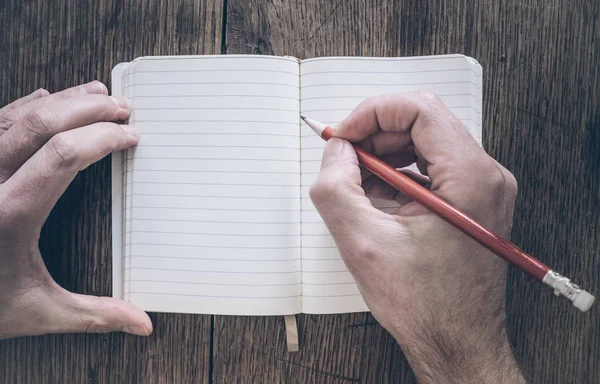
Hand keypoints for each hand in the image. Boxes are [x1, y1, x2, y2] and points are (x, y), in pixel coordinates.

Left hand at [0, 82, 151, 339]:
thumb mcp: (38, 311)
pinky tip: (45, 97)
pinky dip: (24, 103)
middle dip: (88, 109)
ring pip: (15, 115)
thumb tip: (143, 323)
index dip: (103, 137)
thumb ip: (94, 314)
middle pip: (41, 124)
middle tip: (122, 107)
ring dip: (60, 100)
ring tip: (95, 93)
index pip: (63, 156)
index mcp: (8, 216)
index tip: (130, 136)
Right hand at [310, 91, 523, 382]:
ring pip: (424, 142)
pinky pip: (430, 167)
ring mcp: (481, 188)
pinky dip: (397, 173)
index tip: (342, 135)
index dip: (372, 113)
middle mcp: (485, 176)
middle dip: (374, 133)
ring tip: (357, 183)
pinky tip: (377, 199)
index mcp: (470, 178)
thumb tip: (336, 151)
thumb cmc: (426, 306)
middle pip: (423, 121)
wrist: (457, 342)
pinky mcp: (471, 200)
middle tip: (343, 157)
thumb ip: (337, 187)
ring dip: (384, 154)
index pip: (420, 108)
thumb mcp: (364, 244)